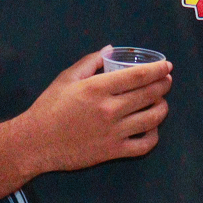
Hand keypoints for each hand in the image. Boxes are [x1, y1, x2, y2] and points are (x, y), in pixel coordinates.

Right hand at [20, 50, 172, 175]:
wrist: (36, 142)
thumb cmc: (49, 107)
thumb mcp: (66, 78)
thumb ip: (90, 62)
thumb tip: (110, 50)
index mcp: (97, 88)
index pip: (138, 76)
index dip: (157, 70)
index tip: (167, 66)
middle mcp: (109, 109)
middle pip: (149, 95)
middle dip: (163, 85)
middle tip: (167, 80)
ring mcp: (113, 132)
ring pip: (151, 119)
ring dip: (162, 108)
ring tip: (161, 102)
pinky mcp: (113, 151)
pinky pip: (144, 145)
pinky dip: (153, 135)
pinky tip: (151, 127)